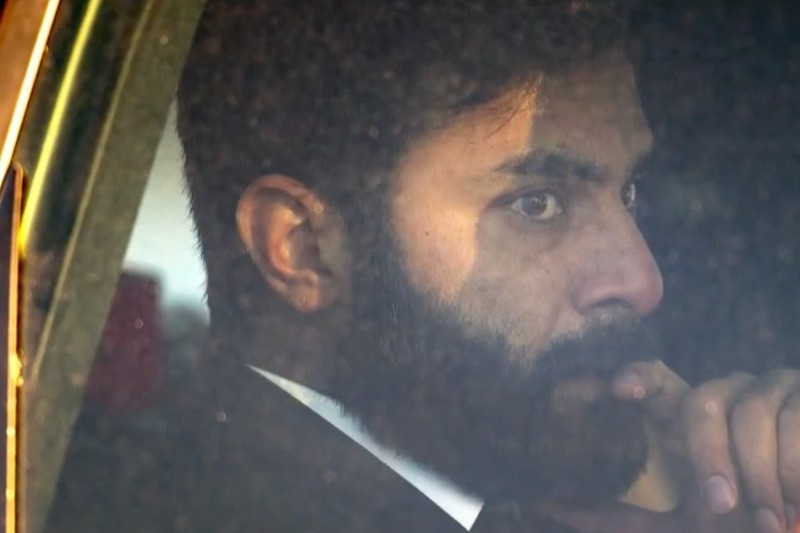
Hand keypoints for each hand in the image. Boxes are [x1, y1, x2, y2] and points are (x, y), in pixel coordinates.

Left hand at [546, 363, 799, 532]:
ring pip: (752, 416)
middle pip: (701, 401)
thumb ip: (623, 517)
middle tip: (719, 506)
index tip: (620, 390)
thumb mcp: (681, 523)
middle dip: (709, 456)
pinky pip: (794, 425)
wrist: (796, 522)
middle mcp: (724, 392)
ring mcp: (768, 389)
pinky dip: (795, 473)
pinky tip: (796, 503)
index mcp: (688, 414)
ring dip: (760, 478)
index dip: (638, 377)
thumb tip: (554, 506)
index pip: (656, 378)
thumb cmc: (739, 520)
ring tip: (770, 521)